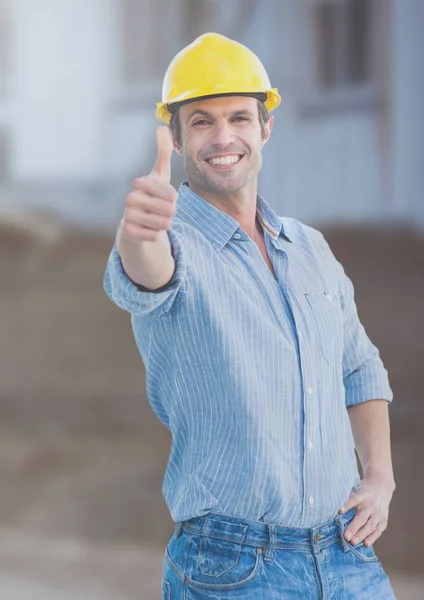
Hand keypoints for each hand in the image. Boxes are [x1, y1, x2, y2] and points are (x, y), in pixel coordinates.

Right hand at [121, 126, 176, 242]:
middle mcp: (130, 198)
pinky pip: (154, 236)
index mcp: (139, 183)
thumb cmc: (152, 195)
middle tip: (162, 211)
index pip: (171, 193)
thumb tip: (161, 126)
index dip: (173, 197)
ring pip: (163, 224)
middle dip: (171, 213)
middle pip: (169, 210)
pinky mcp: (127, 232)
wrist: (136, 221)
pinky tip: (149, 229)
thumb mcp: (159, 174)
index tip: (168, 197)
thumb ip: (163, 151)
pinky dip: (156, 234)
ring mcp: (127, 215)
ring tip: (158, 220)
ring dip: (165, 224)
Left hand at [338, 477, 394, 546]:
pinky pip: (378, 530)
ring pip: (370, 525)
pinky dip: (373, 537)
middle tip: (346, 537)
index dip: (346, 505)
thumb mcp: (356, 490)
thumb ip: (348, 499)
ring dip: (362, 535)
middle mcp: (371, 504)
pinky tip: (366, 543)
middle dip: (354, 527)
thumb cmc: (364, 491)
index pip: (354, 500)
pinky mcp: (384, 519)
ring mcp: (379, 513)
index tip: (339, 511)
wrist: (381, 486)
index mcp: (363, 495)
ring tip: (353, 542)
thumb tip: (336, 511)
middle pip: (362, 517)